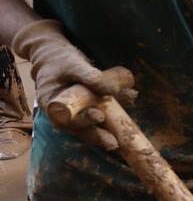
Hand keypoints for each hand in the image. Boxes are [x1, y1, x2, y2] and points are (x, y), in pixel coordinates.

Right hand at [11, 20, 134, 151]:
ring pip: (92, 126)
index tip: (98, 116)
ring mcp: (76, 113)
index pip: (66, 118)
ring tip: (124, 139)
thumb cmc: (60, 60)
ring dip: (109, 131)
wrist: (57, 57)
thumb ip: (89, 76)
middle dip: (97, 136)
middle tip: (113, 143)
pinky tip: (131, 100)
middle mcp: (64, 113)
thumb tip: (112, 90)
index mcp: (52, 104)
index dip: (83, 120)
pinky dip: (116, 112)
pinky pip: (103, 114)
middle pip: (81, 128)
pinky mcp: (89, 109)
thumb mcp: (72, 64)